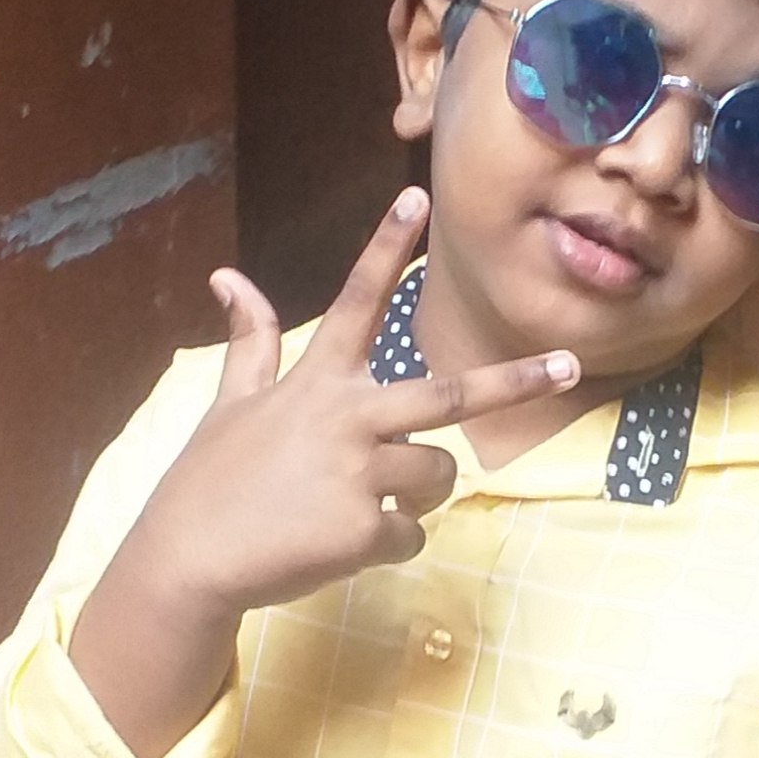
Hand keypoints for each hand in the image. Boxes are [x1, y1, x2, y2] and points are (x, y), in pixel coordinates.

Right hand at [71, 187, 578, 757]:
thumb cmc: (211, 480)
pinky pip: (413, 535)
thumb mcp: (230, 404)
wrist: (190, 559)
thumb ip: (250, 342)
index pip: (356, 300)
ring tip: (369, 504)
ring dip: (421, 495)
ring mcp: (359, 475)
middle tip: (569, 364)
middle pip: (450, 396)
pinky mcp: (365, 529)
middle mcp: (346, 419)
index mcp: (316, 382)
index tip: (418, 198)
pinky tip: (343, 545)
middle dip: (516, 380)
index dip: (385, 246)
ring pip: (439, 476)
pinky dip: (391, 544)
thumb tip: (227, 276)